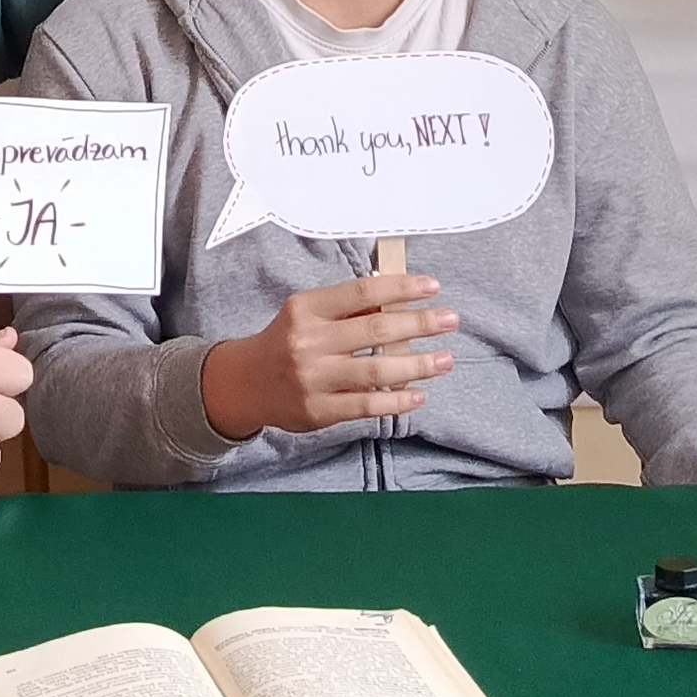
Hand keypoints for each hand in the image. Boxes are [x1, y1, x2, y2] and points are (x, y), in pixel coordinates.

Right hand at [199, 275, 458, 441]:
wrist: (246, 384)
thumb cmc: (288, 341)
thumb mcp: (309, 314)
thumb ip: (349, 309)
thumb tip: (400, 298)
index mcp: (306, 308)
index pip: (361, 292)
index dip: (400, 287)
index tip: (432, 286)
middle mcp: (308, 341)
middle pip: (375, 330)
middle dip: (419, 323)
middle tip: (451, 319)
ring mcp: (313, 378)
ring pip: (376, 371)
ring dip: (417, 365)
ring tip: (445, 360)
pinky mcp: (318, 410)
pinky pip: (365, 405)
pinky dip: (396, 401)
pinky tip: (418, 395)